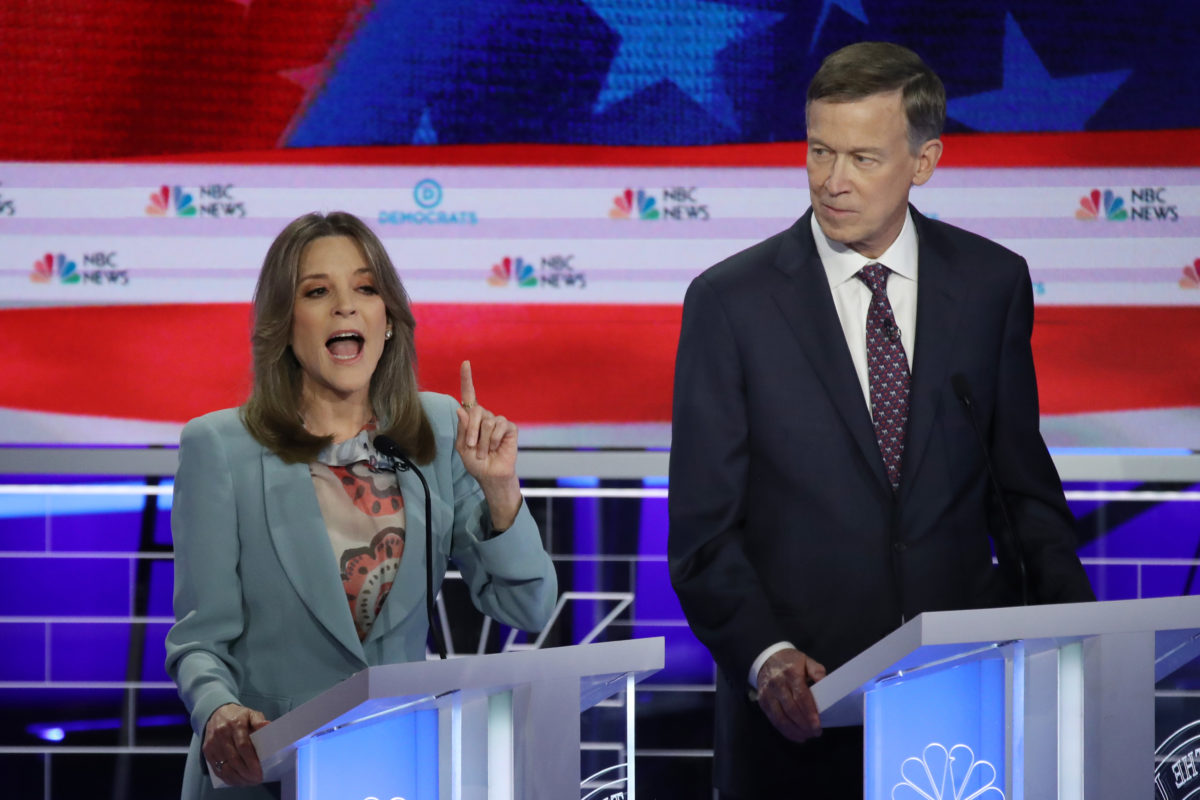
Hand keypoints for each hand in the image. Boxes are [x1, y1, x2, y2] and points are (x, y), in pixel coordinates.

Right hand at [202, 703, 268, 785]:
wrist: (216, 713)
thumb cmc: (237, 716)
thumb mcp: (250, 713)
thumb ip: (259, 721)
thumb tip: (267, 725)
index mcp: (235, 724)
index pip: (243, 745)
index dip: (251, 761)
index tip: (259, 771)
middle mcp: (222, 734)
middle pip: (234, 759)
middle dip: (246, 772)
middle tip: (257, 779)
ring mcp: (212, 744)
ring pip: (225, 766)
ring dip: (238, 778)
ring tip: (250, 782)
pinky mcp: (207, 752)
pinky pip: (216, 769)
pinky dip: (228, 778)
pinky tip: (238, 781)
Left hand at [454, 360, 521, 528]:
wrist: (491, 475)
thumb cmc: (475, 462)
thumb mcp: (462, 447)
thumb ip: (461, 428)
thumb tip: (460, 408)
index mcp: (472, 419)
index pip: (469, 396)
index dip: (467, 379)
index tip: (465, 363)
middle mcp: (485, 416)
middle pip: (476, 411)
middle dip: (471, 431)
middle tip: (471, 447)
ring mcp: (498, 421)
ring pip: (488, 422)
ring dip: (482, 441)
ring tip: (484, 452)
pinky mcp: (509, 428)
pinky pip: (500, 426)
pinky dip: (494, 440)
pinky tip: (495, 448)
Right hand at [755, 648, 825, 742]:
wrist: (767, 658)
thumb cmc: (790, 662)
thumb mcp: (806, 661)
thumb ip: (817, 671)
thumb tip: (826, 685)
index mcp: (790, 673)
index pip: (801, 696)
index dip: (809, 712)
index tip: (817, 725)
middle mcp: (777, 684)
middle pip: (791, 709)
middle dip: (804, 724)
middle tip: (816, 733)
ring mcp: (768, 694)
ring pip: (781, 718)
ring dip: (795, 730)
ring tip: (808, 736)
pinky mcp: (763, 702)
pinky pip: (774, 720)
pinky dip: (785, 731)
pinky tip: (797, 736)